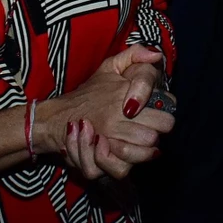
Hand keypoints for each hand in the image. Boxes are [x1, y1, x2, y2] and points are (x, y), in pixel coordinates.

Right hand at [38, 45, 173, 178]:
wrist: (57, 118)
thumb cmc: (89, 92)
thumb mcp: (110, 66)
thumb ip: (134, 54)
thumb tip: (155, 55)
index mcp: (124, 94)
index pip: (165, 106)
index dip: (166, 109)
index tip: (158, 110)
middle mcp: (117, 117)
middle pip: (158, 131)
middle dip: (159, 130)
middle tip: (151, 128)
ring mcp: (107, 140)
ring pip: (145, 151)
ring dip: (147, 149)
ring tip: (143, 143)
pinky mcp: (98, 160)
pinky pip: (123, 168)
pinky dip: (128, 163)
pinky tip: (127, 155)